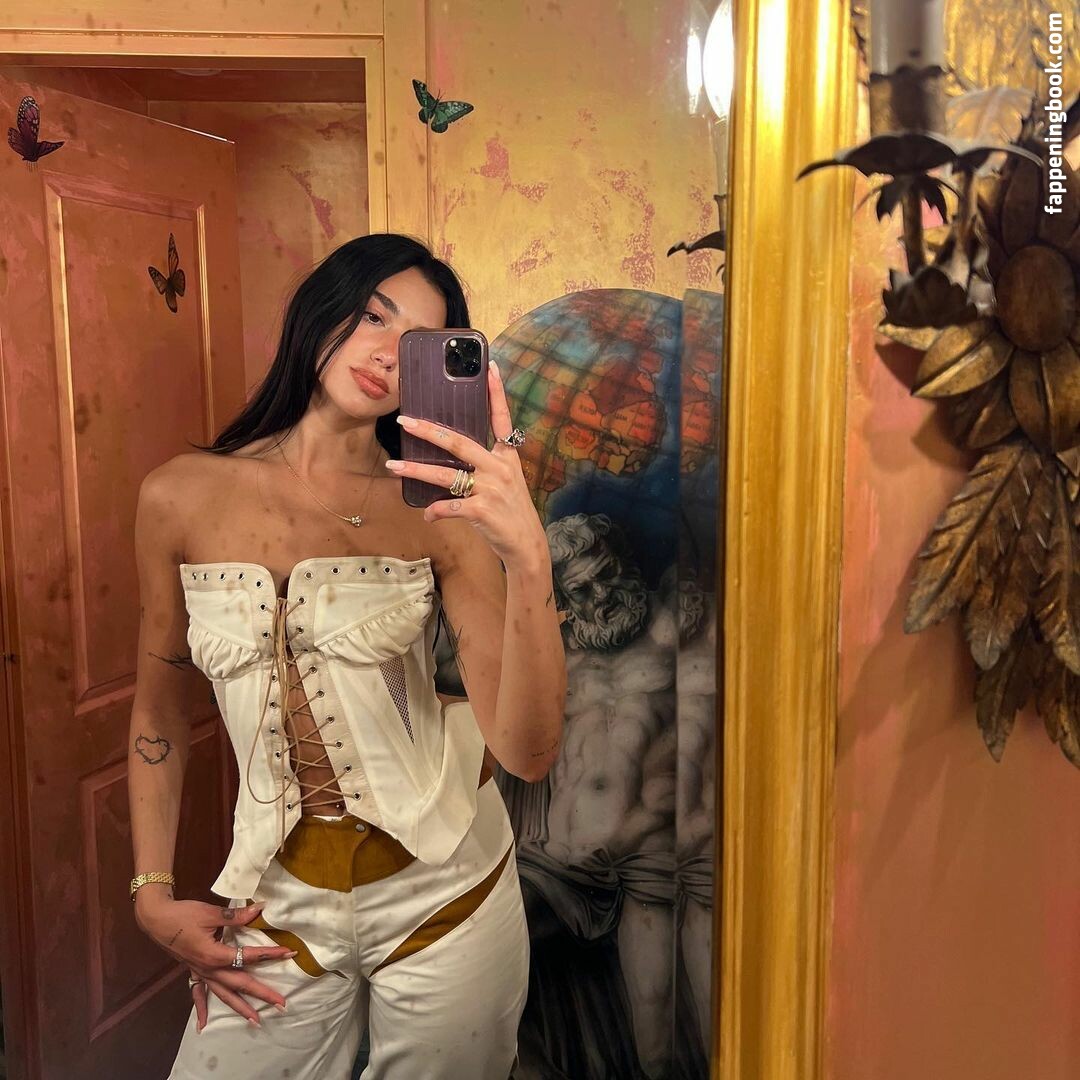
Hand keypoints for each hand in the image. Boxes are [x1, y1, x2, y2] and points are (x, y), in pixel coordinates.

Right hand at [136, 895, 294, 1030]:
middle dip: (262, 994)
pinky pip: (198, 994)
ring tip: (256, 1020)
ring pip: (223, 994)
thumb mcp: (211, 912)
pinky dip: (201, 1009)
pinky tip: (202, 1025)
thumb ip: (236, 915)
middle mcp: (209, 969)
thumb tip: (260, 908)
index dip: (270, 954)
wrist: (156, 919)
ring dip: (240, 1008)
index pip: (249, 956)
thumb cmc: (183, 915)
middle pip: (240, 984)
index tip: (289, 953)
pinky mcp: (193, 971)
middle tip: (282, 1003)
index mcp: (216, 955)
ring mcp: (200, 973)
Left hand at [388, 363, 546, 570]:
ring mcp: (491, 488)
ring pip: (446, 475)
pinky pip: (449, 506)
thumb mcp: (505, 482)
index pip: (501, 419)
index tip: (491, 368)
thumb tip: (450, 463)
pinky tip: (427, 515)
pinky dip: (434, 511)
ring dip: (416, 470)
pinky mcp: (482, 511)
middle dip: (428, 430)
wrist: (527, 545)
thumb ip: (484, 467)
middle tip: (404, 421)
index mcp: (507, 457)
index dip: (496, 393)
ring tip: (393, 466)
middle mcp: (499, 467)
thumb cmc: (511, 512)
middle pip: (459, 442)